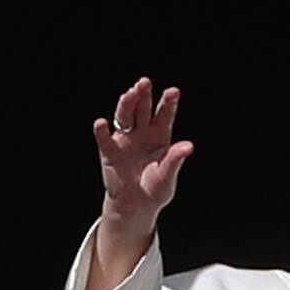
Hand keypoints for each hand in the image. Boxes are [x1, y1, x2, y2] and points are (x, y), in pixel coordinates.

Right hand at [87, 78, 192, 289]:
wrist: (138, 206)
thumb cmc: (156, 189)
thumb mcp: (168, 175)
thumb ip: (175, 160)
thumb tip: (188, 146)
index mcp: (160, 135)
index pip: (164, 114)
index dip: (168, 103)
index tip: (174, 91)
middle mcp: (142, 132)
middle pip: (142, 109)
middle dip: (143, 95)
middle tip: (145, 82)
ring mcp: (125, 140)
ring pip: (124, 117)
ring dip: (126, 104)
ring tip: (129, 94)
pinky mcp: (110, 152)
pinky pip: (104, 139)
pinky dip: (102, 131)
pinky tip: (101, 123)